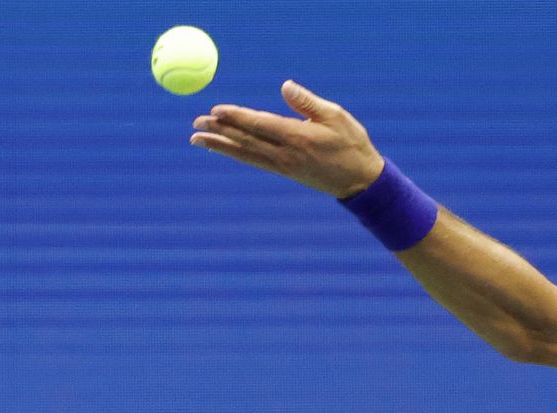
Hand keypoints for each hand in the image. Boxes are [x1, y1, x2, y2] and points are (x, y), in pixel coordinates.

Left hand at [190, 80, 385, 198]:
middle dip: (219, 132)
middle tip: (196, 122)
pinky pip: (254, 161)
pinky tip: (222, 148)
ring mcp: (284, 166)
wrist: (361, 181)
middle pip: (246, 141)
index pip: (260, 125)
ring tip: (197, 138)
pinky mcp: (285, 172)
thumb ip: (308, 102)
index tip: (216, 109)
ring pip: (246, 154)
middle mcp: (286, 154)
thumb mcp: (336, 116)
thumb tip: (285, 86)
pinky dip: (235, 153)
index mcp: (298, 138)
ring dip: (220, 146)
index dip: (236, 117)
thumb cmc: (352, 144)